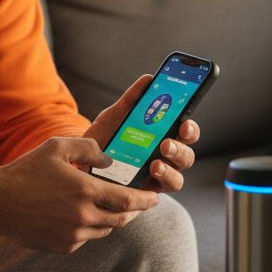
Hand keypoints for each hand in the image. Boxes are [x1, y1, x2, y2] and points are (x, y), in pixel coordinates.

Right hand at [0, 136, 158, 253]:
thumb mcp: (57, 147)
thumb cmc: (26, 171)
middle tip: (139, 203)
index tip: (155, 196)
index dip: (146, 200)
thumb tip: (110, 159)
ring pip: (105, 230)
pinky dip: (91, 228)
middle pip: (122, 219)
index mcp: (85, 191)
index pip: (128, 201)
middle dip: (135, 211)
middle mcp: (83, 217)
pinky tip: (82, 216)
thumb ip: (89, 148)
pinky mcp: (63, 247)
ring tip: (110, 206)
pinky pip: (87, 239)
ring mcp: (73, 236)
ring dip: (112, 219)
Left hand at [82, 75, 201, 194]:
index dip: (190, 127)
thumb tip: (148, 79)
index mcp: (163, 135)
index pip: (185, 131)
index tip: (185, 122)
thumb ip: (131, 100)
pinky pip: (162, 192)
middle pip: (186, 153)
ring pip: (178, 176)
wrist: (80, 162)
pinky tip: (148, 175)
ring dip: (170, 170)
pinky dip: (159, 183)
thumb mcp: (115, 116)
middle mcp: (165, 156)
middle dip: (181, 149)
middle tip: (166, 143)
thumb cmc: (105, 138)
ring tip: (156, 163)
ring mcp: (158, 176)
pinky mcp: (147, 192)